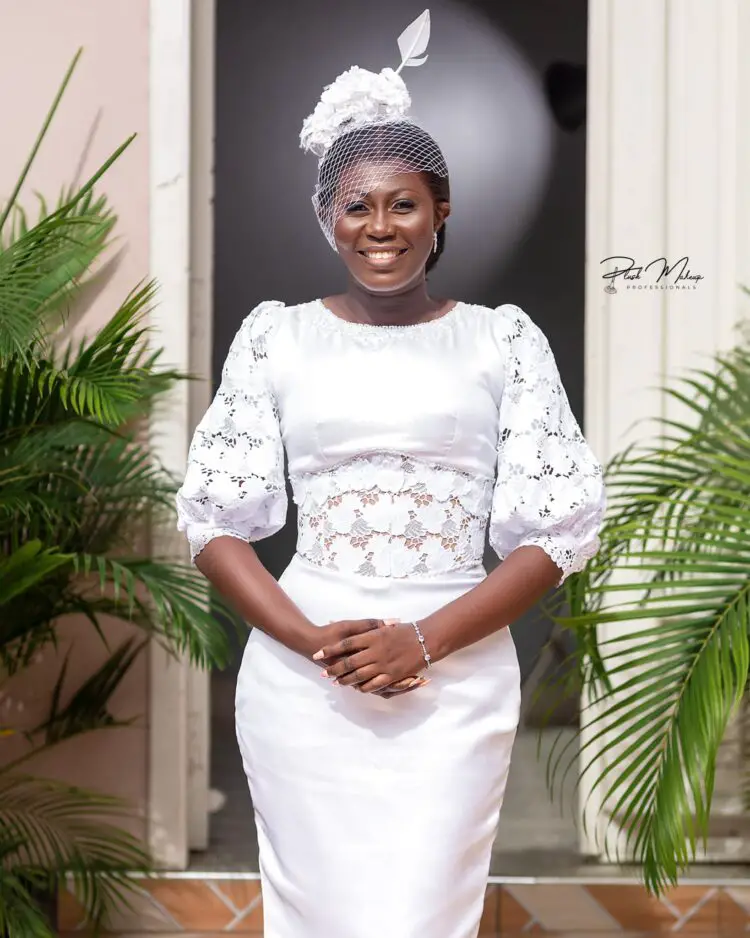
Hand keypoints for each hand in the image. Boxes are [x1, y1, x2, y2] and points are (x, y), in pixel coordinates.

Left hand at [313, 618, 427, 693]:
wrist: (425, 639)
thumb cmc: (404, 630)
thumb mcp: (384, 626)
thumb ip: (369, 628)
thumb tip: (354, 629)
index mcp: (372, 636)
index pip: (345, 644)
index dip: (330, 649)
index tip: (318, 653)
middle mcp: (375, 651)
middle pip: (349, 662)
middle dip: (334, 669)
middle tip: (324, 673)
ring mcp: (383, 664)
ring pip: (359, 675)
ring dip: (346, 680)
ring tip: (337, 682)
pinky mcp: (392, 675)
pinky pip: (374, 684)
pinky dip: (364, 687)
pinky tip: (357, 688)